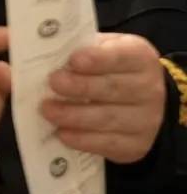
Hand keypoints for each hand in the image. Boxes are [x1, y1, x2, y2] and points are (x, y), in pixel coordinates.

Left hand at [40, 33, 165, 163]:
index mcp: (139, 57)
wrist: (136, 100)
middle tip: (53, 83)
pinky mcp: (137, 145)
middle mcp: (149, 88)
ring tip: (48, 110)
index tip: (74, 60)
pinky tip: (62, 133)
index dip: (98, 59)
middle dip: (80, 86)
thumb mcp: (99, 49)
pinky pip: (108, 144)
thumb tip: (43, 52)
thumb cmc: (107, 67)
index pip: (120, 57)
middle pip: (112, 88)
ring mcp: (146, 120)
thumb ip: (79, 48)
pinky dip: (83, 140)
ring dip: (74, 115)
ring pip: (108, 118)